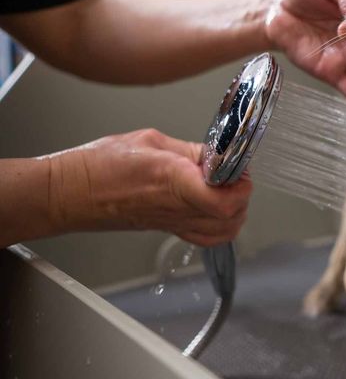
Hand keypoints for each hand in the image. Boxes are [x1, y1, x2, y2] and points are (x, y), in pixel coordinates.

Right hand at [48, 129, 251, 246]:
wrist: (71, 193)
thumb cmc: (100, 165)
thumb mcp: (150, 141)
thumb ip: (189, 150)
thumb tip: (216, 154)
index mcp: (174, 180)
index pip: (223, 199)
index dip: (241, 186)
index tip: (238, 167)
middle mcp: (178, 207)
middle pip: (231, 217)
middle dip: (242, 194)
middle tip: (234, 174)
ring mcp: (174, 222)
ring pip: (224, 231)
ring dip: (235, 211)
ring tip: (226, 188)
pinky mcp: (169, 229)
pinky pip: (207, 237)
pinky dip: (221, 226)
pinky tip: (215, 206)